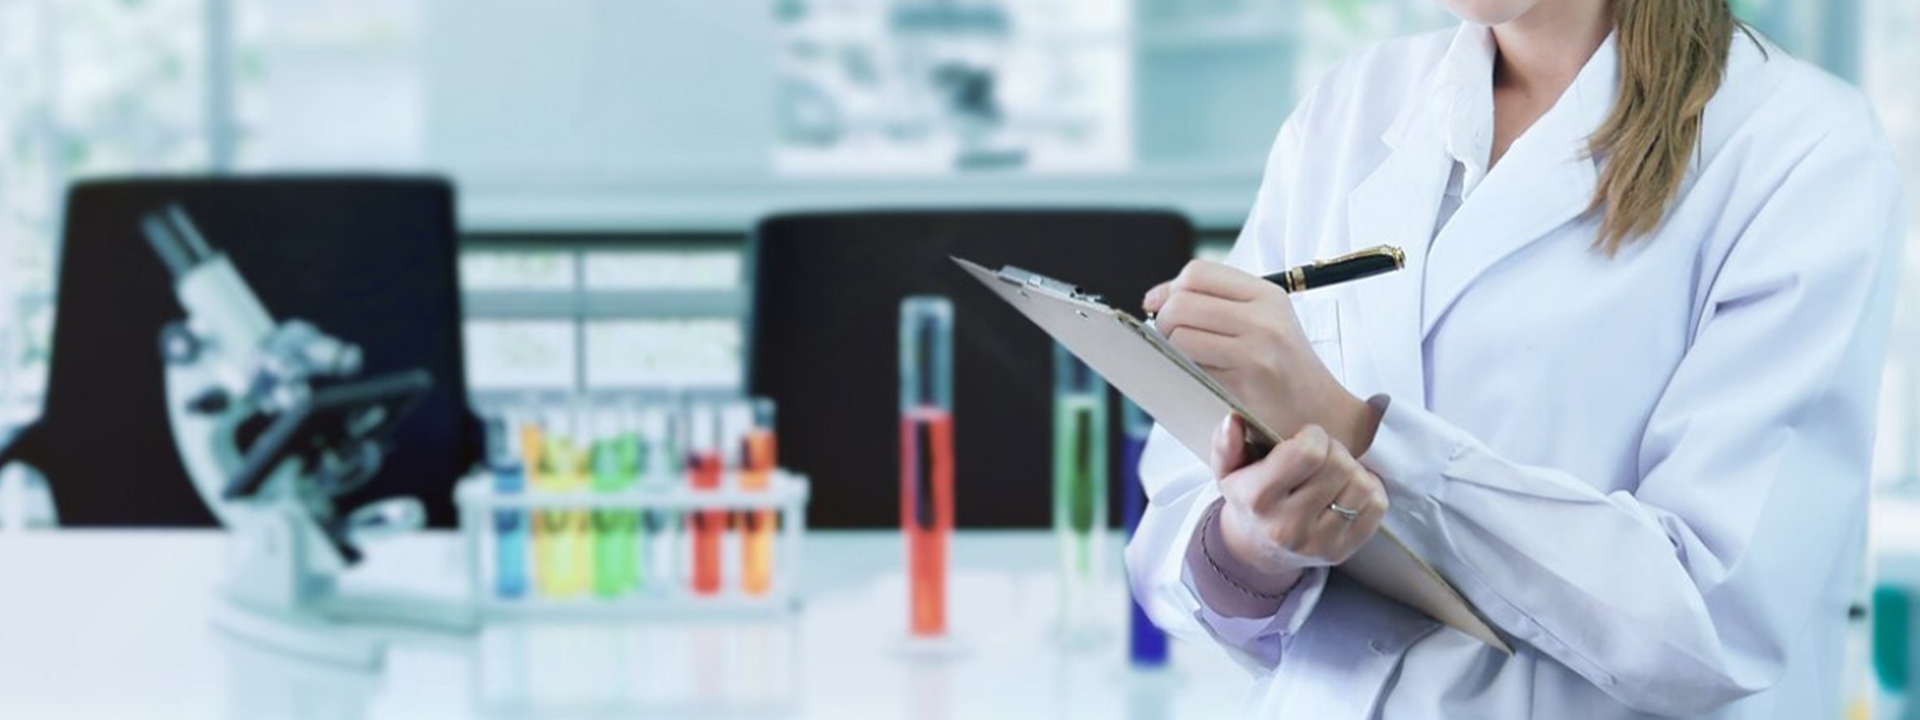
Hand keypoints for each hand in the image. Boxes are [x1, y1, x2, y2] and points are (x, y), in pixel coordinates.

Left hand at [1144, 260, 1380, 453]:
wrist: (1323, 414)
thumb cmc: (1284, 368)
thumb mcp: (1266, 321)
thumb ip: (1219, 303)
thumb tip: (1155, 298)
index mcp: (1267, 295)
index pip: (1198, 272)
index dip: (1170, 289)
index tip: (1159, 306)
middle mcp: (1264, 318)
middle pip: (1182, 302)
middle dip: (1164, 321)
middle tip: (1171, 340)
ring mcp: (1255, 351)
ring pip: (1180, 335)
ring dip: (1170, 349)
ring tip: (1188, 360)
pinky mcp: (1243, 383)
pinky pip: (1190, 367)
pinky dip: (1183, 371)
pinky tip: (1198, 379)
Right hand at [1209, 415, 1387, 593]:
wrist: (1258, 549)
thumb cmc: (1248, 498)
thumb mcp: (1227, 469)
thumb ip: (1225, 443)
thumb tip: (1233, 420)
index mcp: (1258, 499)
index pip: (1308, 452)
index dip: (1313, 435)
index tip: (1305, 439)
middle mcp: (1288, 526)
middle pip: (1338, 465)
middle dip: (1334, 450)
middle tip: (1321, 455)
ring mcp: (1319, 543)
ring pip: (1362, 485)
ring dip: (1353, 470)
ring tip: (1334, 473)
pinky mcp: (1343, 551)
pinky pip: (1377, 506)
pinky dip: (1369, 490)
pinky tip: (1347, 489)